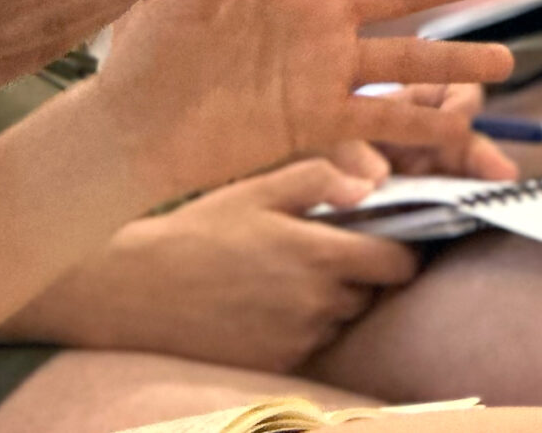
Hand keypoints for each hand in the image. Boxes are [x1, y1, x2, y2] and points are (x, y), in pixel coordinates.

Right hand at [12, 159, 419, 371]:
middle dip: (356, 273)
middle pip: (373, 293)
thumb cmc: (196, 231)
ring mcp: (303, 338)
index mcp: (322, 256)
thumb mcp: (252, 190)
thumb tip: (372, 182)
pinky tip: (262, 304)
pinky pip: (312, 342)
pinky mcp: (283, 363)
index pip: (401, 264)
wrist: (140, 290)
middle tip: (314, 251)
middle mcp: (321, 304)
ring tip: (280, 277)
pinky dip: (300, 324)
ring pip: (342, 319)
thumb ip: (316, 179)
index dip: (398, 249)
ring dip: (328, 301)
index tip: (377, 238)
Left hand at [92, 0, 535, 202]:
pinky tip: (460, 130)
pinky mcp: (315, 120)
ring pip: (405, 62)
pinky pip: (379, 123)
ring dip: (456, 61)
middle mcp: (317, 18)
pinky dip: (419, 128)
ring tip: (508, 60)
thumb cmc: (144, 49)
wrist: (131, 125)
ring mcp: (321, 69)